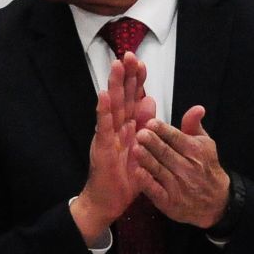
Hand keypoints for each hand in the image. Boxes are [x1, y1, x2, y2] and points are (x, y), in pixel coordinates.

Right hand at [71, 53, 157, 244]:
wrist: (110, 200)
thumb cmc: (126, 176)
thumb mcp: (144, 149)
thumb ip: (147, 125)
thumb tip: (151, 100)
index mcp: (129, 126)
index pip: (134, 98)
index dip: (137, 80)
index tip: (141, 61)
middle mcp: (117, 127)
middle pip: (123, 96)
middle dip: (126, 75)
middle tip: (128, 53)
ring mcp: (108, 135)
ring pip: (112, 105)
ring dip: (114, 85)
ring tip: (116, 66)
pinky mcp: (102, 146)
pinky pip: (103, 126)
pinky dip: (103, 110)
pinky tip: (104, 95)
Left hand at [135, 105, 229, 228]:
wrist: (216, 201)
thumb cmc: (204, 167)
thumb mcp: (205, 144)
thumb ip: (194, 125)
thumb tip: (197, 108)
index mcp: (195, 150)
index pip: (176, 137)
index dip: (163, 130)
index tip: (150, 122)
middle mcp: (187, 167)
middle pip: (166, 153)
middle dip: (152, 142)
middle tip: (140, 133)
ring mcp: (178, 186)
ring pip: (159, 170)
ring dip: (147, 159)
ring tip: (135, 148)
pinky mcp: (169, 201)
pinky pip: (156, 190)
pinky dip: (147, 182)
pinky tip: (137, 173)